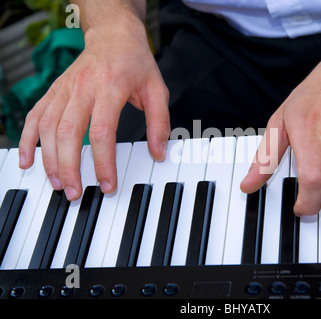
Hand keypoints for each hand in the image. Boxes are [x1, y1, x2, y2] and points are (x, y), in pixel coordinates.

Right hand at [19, 18, 169, 200]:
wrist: (113, 35)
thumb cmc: (135, 63)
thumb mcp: (157, 89)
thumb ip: (159, 122)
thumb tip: (158, 153)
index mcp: (111, 87)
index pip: (103, 132)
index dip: (103, 163)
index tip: (107, 185)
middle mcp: (83, 88)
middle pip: (68, 133)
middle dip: (69, 167)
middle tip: (75, 192)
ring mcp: (65, 89)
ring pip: (47, 127)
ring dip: (49, 159)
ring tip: (57, 183)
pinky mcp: (54, 91)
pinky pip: (35, 115)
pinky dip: (27, 139)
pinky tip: (27, 159)